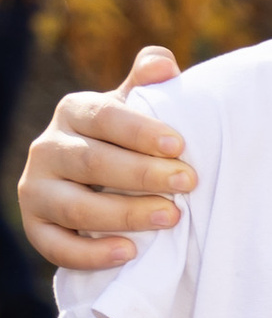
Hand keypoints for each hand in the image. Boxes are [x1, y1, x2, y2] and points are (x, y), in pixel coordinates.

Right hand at [20, 46, 190, 270]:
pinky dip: (91, 253)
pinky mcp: (36, 227)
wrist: (99, 183)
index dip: (141, 131)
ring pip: (76, 207)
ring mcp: (37, 189)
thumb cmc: (129, 140)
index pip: (104, 117)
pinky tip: (129, 253)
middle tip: (189, 182)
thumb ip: (149, 85)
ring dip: (125, 214)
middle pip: (93, 163)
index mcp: (74, 113)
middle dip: (144, 174)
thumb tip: (165, 64)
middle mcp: (47, 148)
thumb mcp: (137, 109)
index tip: (180, 146)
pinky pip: (55, 246)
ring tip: (171, 217)